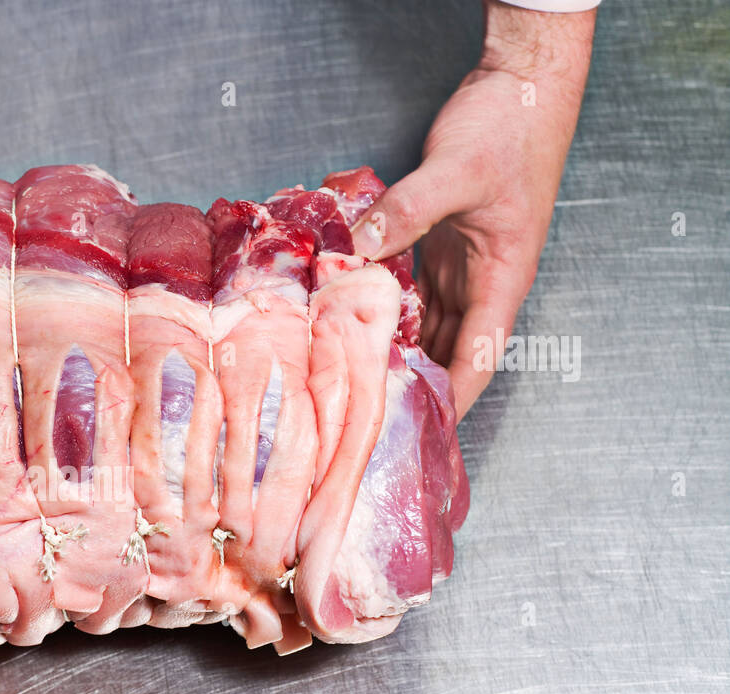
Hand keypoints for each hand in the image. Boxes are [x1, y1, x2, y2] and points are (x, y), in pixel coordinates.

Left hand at [351, 1, 594, 418]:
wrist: (523, 81)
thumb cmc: (511, 126)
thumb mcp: (455, 170)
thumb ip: (407, 211)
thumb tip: (357, 245)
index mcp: (501, 280)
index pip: (476, 358)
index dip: (450, 399)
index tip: (419, 432)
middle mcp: (482, 283)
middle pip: (446, 353)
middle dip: (411, 386)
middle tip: (363, 415)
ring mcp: (461, 266)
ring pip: (425, 327)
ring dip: (394, 353)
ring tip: (350, 383)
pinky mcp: (441, 246)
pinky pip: (410, 293)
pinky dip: (383, 311)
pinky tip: (349, 326)